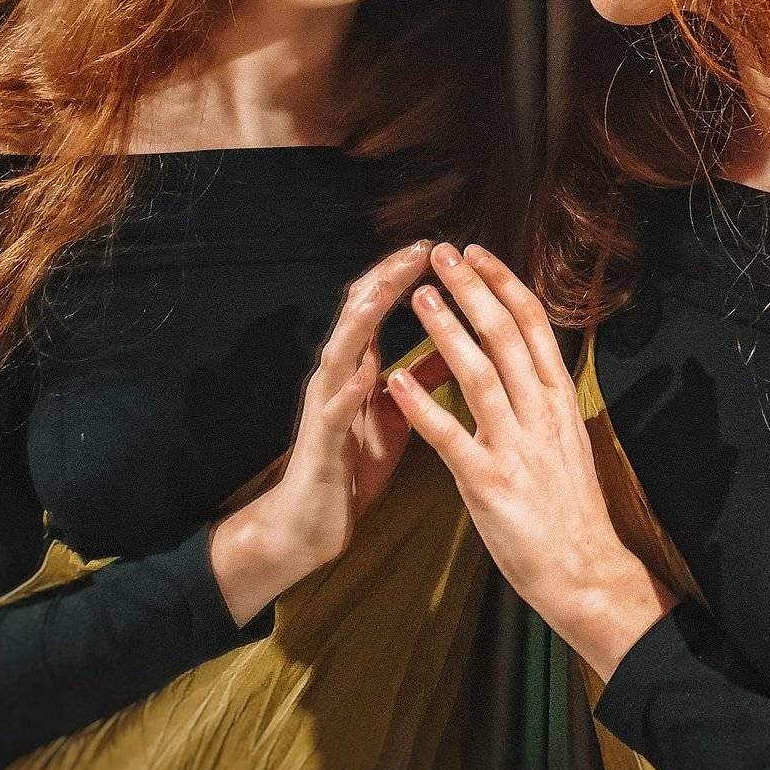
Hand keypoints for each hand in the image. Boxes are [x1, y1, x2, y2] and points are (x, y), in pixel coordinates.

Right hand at [208, 240, 450, 624]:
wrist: (310, 524)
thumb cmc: (355, 461)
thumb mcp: (398, 411)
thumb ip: (422, 374)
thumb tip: (458, 339)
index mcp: (358, 365)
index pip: (377, 303)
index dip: (403, 272)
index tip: (437, 245)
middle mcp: (337, 375)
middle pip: (357, 313)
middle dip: (386, 278)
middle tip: (419, 248)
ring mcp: (324, 407)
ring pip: (338, 352)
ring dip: (361, 321)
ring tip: (385, 291)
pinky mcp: (321, 445)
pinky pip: (333, 414)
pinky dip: (348, 392)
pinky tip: (366, 375)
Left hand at [384, 242, 677, 681]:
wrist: (586, 572)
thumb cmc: (571, 508)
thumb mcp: (566, 439)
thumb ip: (542, 399)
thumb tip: (525, 360)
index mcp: (558, 400)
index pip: (532, 325)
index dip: (502, 284)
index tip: (477, 253)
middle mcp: (540, 414)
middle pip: (505, 336)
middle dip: (472, 290)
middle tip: (441, 255)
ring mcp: (516, 447)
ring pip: (479, 374)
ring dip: (446, 330)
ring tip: (420, 296)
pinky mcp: (489, 484)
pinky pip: (450, 438)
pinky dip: (422, 406)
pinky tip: (397, 381)